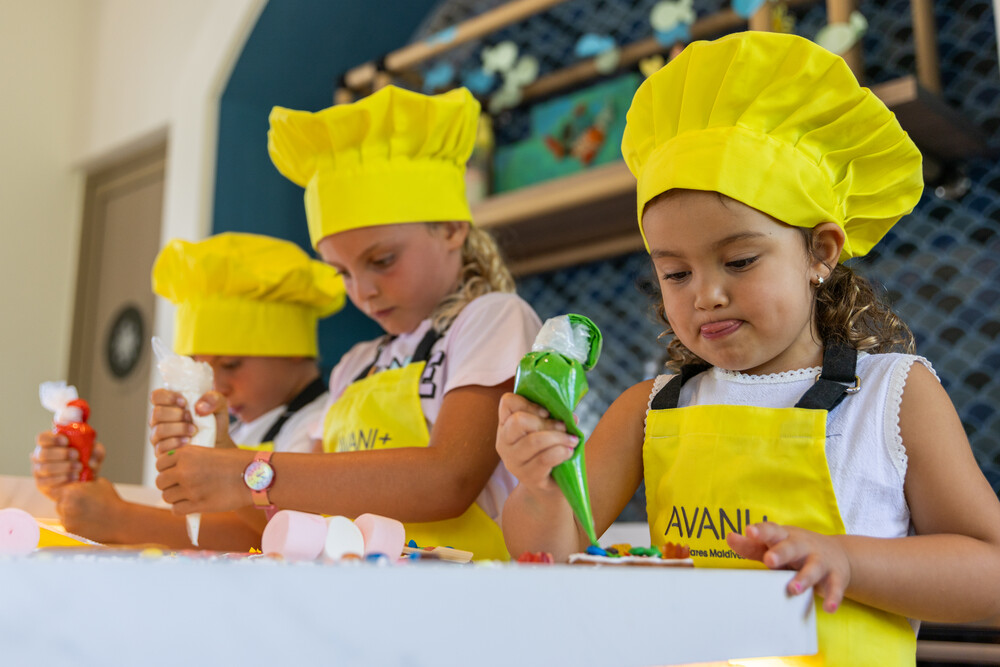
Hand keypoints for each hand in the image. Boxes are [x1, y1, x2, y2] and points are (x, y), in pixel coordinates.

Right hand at [31, 432, 105, 499]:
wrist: (85, 480)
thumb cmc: (85, 461)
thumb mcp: (94, 454)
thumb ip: (96, 450)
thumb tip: (92, 455)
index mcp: (49, 443)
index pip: (42, 438)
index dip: (52, 439)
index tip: (66, 441)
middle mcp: (40, 456)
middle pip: (43, 453)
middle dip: (61, 454)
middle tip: (76, 455)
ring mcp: (38, 470)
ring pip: (45, 468)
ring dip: (64, 467)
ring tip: (79, 467)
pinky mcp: (41, 484)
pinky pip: (47, 481)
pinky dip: (62, 478)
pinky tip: (74, 477)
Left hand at [54, 478, 125, 542]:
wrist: (120, 521)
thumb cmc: (111, 502)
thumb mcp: (100, 483)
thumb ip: (86, 482)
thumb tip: (80, 480)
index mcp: (71, 491)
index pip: (56, 490)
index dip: (64, 492)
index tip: (72, 494)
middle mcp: (66, 506)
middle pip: (59, 503)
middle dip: (68, 503)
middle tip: (83, 504)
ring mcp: (67, 520)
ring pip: (63, 515)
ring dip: (71, 514)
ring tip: (88, 514)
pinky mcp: (70, 531)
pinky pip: (68, 526)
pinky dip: (75, 524)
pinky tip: (88, 521)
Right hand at [149, 389, 234, 454]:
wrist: (218, 443)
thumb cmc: (213, 422)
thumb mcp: (219, 406)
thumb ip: (213, 399)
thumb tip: (199, 407)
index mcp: (168, 404)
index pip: (156, 396)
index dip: (167, 397)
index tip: (184, 402)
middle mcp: (159, 419)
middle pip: (157, 413)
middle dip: (176, 414)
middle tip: (191, 418)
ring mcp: (158, 436)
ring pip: (159, 430)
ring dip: (179, 429)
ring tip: (194, 430)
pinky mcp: (161, 451)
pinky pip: (161, 446)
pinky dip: (176, 442)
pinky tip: (188, 441)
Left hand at [155, 445, 252, 513]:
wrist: (254, 475)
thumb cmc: (235, 462)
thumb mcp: (209, 452)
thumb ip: (189, 460)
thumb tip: (173, 472)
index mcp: (186, 453)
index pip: (160, 463)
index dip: (166, 469)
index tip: (176, 472)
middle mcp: (184, 470)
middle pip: (161, 482)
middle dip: (169, 484)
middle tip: (181, 486)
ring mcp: (190, 488)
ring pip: (167, 497)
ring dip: (176, 497)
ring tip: (189, 495)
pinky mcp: (198, 504)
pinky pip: (176, 510)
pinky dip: (182, 508)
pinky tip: (192, 504)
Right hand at [496, 392, 577, 492]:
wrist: (549, 488)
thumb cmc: (549, 453)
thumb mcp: (548, 432)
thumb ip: (556, 419)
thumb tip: (572, 416)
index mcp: (506, 426)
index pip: (507, 403)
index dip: (528, 402)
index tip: (546, 412)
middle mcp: (504, 442)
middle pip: (519, 421)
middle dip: (546, 422)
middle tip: (563, 427)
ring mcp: (513, 461)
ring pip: (534, 441)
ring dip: (559, 437)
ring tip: (572, 441)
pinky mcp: (527, 476)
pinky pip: (545, 458)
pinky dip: (561, 452)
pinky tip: (569, 452)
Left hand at [727, 522, 851, 611]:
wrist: (839, 554)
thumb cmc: (796, 551)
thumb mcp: (775, 545)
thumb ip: (752, 546)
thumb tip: (729, 538)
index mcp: (785, 537)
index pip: (771, 531)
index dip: (760, 531)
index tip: (749, 531)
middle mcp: (803, 546)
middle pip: (792, 547)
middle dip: (781, 552)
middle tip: (769, 560)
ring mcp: (820, 560)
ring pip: (813, 567)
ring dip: (804, 578)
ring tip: (793, 589)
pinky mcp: (836, 576)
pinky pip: (836, 587)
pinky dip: (833, 597)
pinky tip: (829, 608)